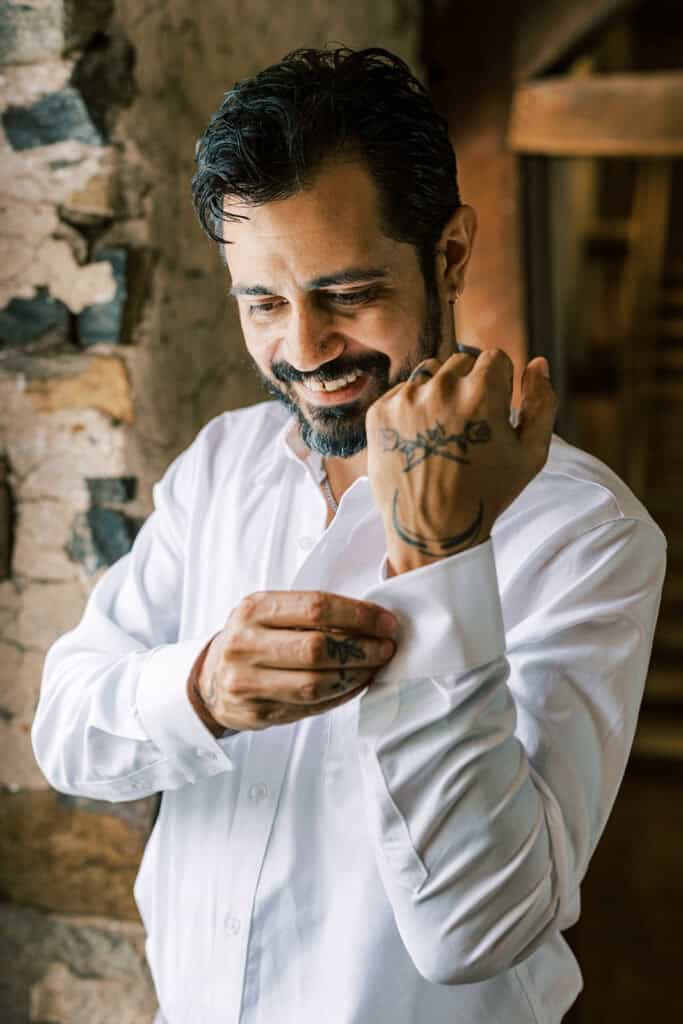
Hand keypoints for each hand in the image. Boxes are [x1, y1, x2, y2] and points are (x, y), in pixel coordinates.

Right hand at [189, 591, 398, 733]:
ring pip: (316, 684)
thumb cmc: (252, 638)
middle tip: (386, 648)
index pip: (316, 607)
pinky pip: (310, 707)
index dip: (359, 615)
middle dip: (363, 649)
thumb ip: (310, 613)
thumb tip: (371, 620)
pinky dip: (341, 696)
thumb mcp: (269, 612)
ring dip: (356, 675)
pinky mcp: (256, 713)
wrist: (210, 679)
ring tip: (374, 667)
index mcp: (254, 609)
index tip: (385, 622)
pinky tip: (355, 684)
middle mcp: (246, 644)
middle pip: (318, 648)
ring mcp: (247, 682)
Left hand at [365, 349, 556, 574]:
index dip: (499, 384)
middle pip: (461, 361)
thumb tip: (538, 362)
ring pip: (429, 372)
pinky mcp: (379, 412)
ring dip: (440, 391)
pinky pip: (402, 391)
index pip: (494, 357)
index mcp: (481, 392)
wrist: (431, 529)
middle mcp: (440, 388)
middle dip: (469, 384)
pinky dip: (413, 407)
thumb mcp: (530, 454)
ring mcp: (405, 399)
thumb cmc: (487, 493)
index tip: (493, 412)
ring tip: (443, 431)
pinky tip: (420, 439)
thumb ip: (542, 403)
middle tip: (468, 426)